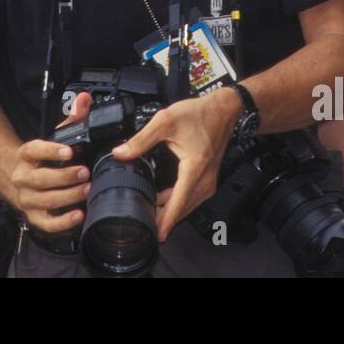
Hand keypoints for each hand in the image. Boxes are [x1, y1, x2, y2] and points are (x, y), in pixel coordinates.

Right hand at [6, 92, 93, 233]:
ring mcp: (27, 198)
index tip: (69, 151)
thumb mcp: (53, 137)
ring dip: (67, 196)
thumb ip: (71, 118)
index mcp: (25, 155)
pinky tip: (78, 215)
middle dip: (64, 177)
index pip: (34, 150)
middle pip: (40, 179)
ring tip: (86, 189)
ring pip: (44, 200)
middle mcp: (23, 177)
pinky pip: (46, 223)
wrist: (13, 178)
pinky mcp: (33, 216)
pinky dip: (62, 222)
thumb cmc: (39, 158)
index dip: (51, 150)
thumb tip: (84, 99)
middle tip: (84, 172)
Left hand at [111, 87, 240, 241]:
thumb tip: (121, 153)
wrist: (223, 110)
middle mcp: (205, 179)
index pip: (179, 201)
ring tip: (152, 215)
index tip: (158, 234)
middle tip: (145, 224)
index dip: (167, 219)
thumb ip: (141, 139)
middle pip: (183, 208)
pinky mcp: (209, 179)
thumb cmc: (199, 114)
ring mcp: (209, 181)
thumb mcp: (165, 121)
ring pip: (189, 205)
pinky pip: (193, 198)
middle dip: (165, 218)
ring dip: (172, 211)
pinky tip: (166, 202)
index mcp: (194, 167)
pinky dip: (179, 203)